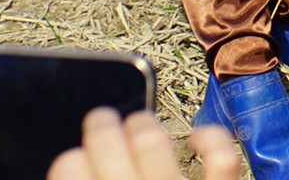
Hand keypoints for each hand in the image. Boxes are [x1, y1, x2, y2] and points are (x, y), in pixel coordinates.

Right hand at [48, 108, 240, 179]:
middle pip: (107, 145)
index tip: (74, 157)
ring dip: (144, 125)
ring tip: (139, 123)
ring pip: (154, 143)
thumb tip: (74, 164)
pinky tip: (197, 136)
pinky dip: (211, 140)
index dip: (69, 159)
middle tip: (102, 121)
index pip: (67, 167)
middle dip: (101, 126)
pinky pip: (221, 160)